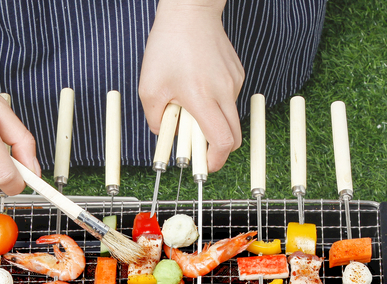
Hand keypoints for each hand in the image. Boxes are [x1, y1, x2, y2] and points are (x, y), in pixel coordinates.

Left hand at [138, 0, 243, 171]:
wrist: (190, 11)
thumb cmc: (168, 46)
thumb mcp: (149, 88)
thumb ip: (156, 120)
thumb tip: (167, 136)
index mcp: (202, 97)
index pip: (221, 141)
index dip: (214, 160)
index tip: (203, 165)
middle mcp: (224, 91)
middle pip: (233, 137)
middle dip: (216, 149)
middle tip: (197, 146)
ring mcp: (234, 82)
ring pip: (229, 117)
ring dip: (212, 122)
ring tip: (189, 105)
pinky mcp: (237, 74)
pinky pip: (228, 100)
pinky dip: (215, 104)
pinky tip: (198, 87)